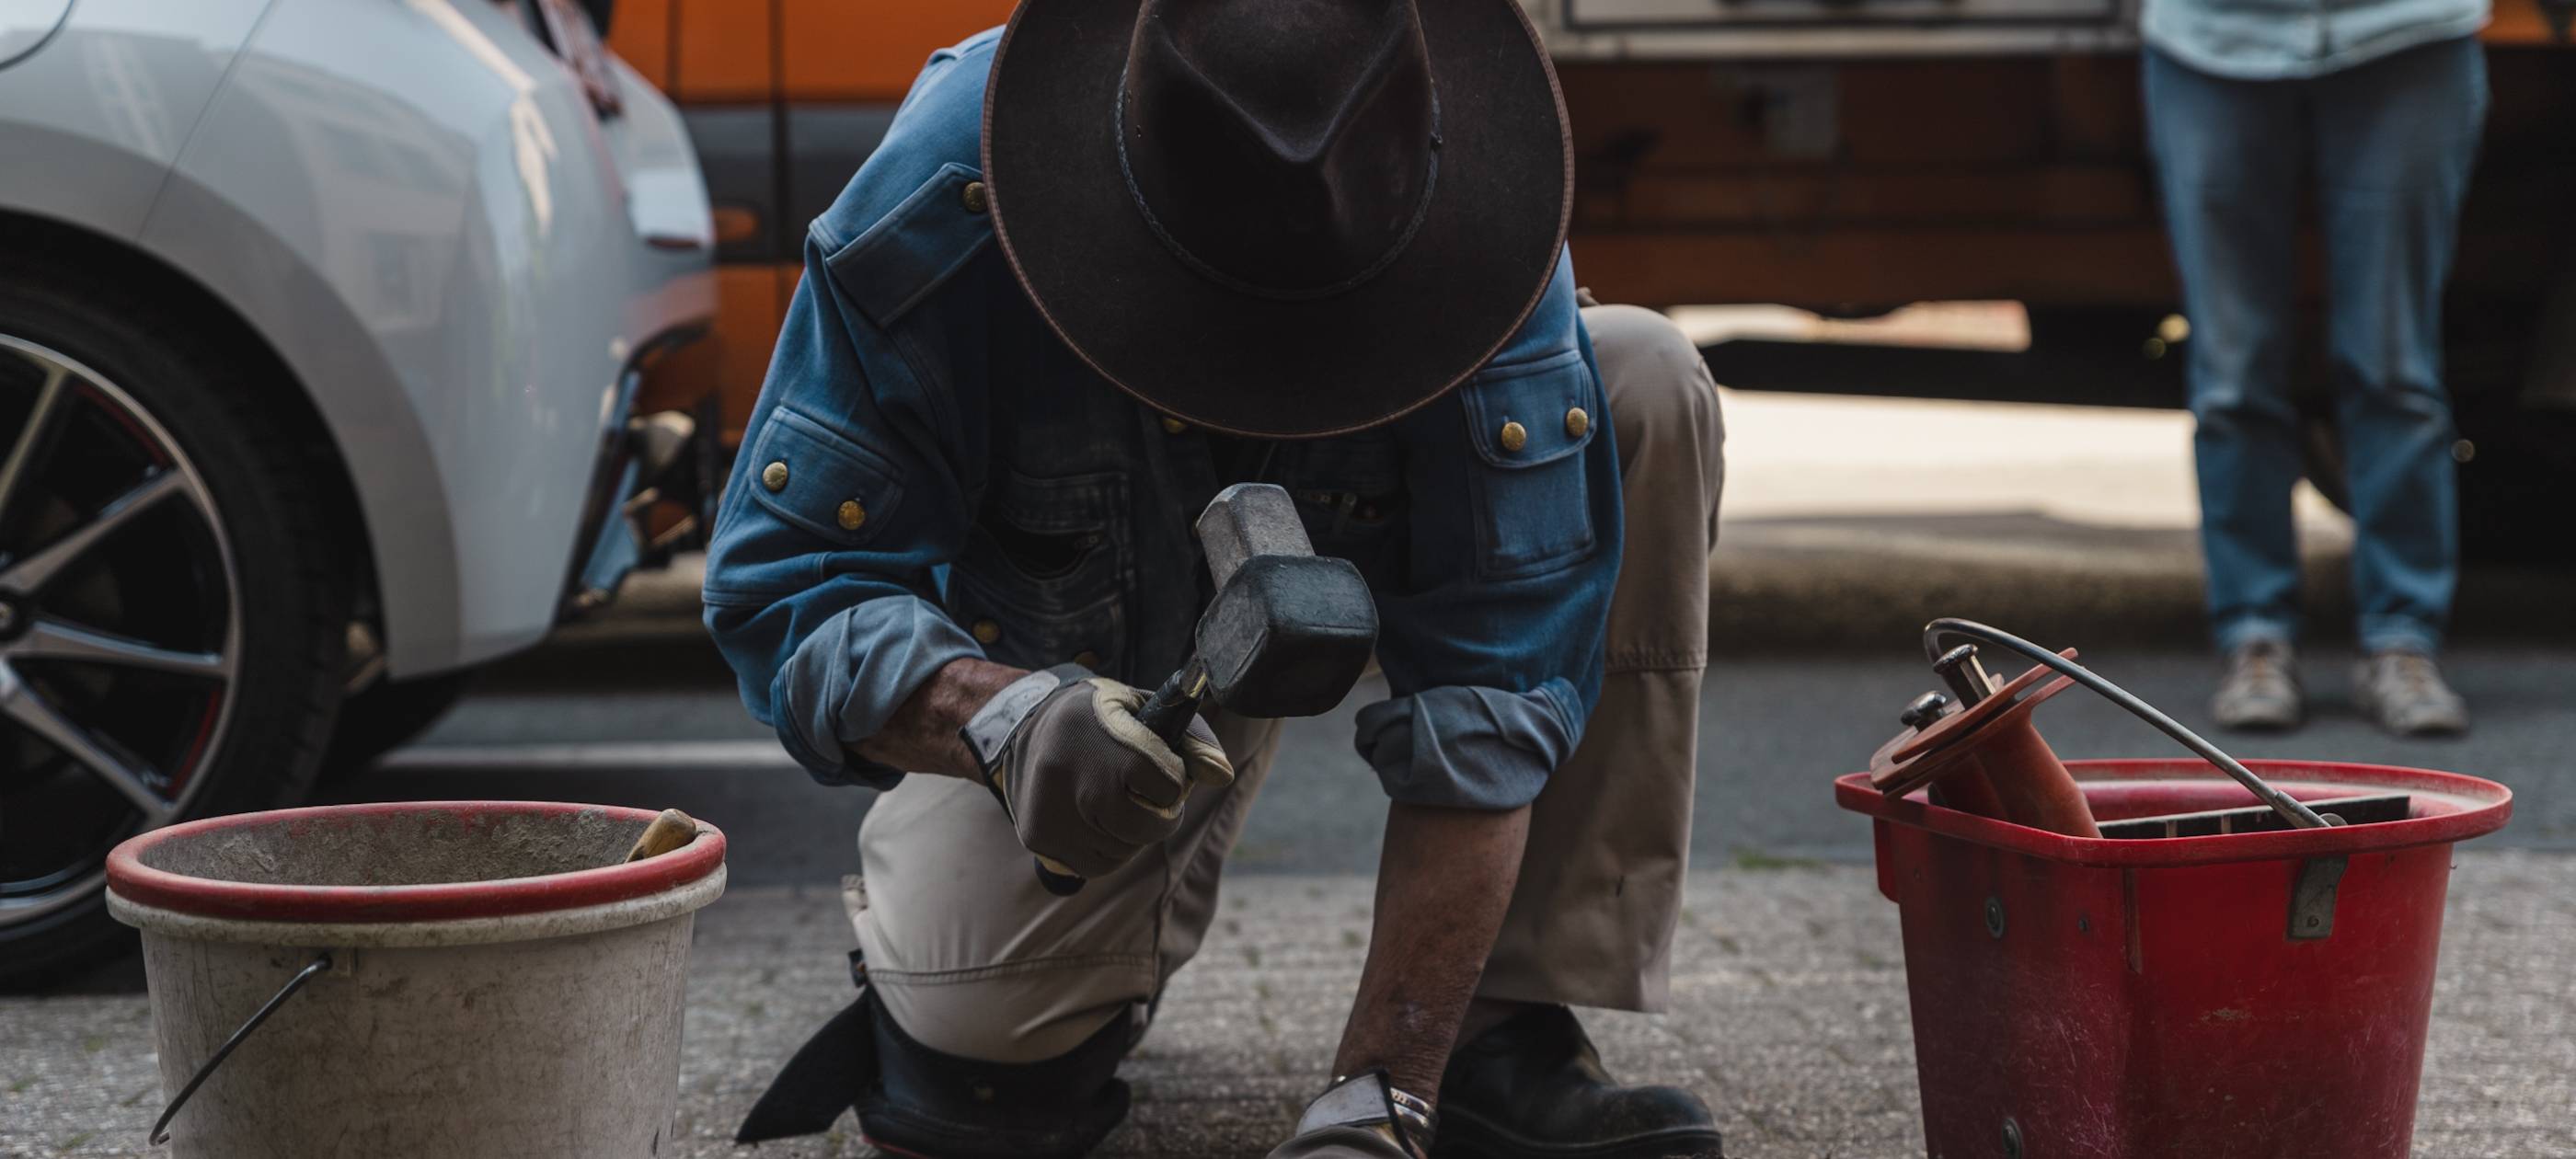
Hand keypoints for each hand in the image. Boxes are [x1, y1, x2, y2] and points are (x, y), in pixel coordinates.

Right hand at [984, 672, 1232, 878]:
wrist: (1028, 721)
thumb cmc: (1103, 718)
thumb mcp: (1146, 709)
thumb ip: (1191, 739)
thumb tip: (1222, 775)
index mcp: (1109, 741)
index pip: (1170, 786)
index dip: (1172, 778)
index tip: (1157, 764)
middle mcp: (1077, 779)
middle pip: (1149, 828)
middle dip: (1158, 814)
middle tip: (1143, 792)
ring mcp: (1055, 812)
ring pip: (1124, 851)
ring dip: (1130, 833)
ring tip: (1113, 800)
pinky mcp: (1040, 837)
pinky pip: (1095, 866)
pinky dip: (1106, 850)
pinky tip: (1095, 820)